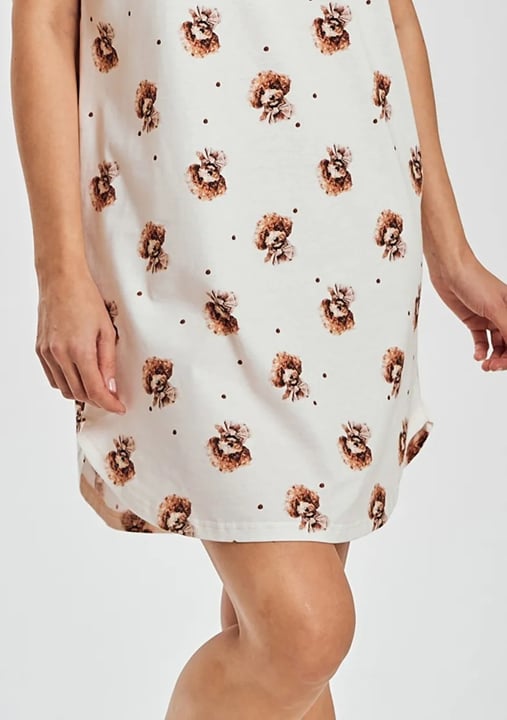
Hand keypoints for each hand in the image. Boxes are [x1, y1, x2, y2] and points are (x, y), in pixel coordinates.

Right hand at [35, 269, 126, 412]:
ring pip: (64, 389)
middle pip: (79, 393)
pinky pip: (53, 378)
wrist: (61, 280)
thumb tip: (111, 387)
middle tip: (112, 398)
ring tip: (96, 387)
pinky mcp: (40, 350)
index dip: (109, 403)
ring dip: (81, 394)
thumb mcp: (107, 330)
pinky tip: (79, 376)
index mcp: (79, 350)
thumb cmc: (86, 299)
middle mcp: (59, 355)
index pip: (95, 390)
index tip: (119, 407)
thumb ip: (108, 361)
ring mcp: (47, 353)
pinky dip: (66, 383)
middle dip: (97, 400)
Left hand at [426, 247, 506, 370]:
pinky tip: (478, 356)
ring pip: (498, 345)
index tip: (505, 364)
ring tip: (486, 365)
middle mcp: (505, 314)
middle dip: (505, 358)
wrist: (449, 270)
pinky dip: (481, 350)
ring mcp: (490, 318)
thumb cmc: (474, 280)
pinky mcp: (474, 321)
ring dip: (494, 357)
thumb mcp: (495, 307)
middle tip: (493, 367)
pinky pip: (482, 341)